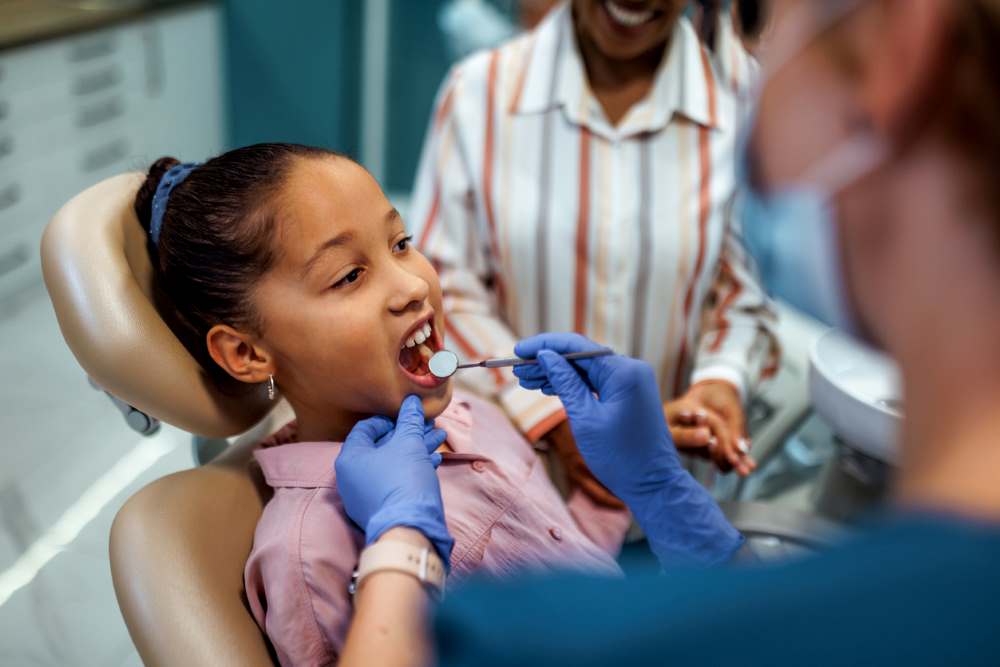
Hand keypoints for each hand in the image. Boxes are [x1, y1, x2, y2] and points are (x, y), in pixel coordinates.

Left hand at [335, 395, 453, 563]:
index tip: (408, 416)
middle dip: (408, 433)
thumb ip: (410, 420)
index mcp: (350, 457)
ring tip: (438, 438)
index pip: (365, 428)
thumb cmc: (403, 479)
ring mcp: (366, 495)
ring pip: (393, 464)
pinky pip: (396, 481)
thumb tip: (412, 401)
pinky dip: (413, 469)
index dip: (389, 419)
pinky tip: (434, 461)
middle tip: (428, 425)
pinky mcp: (382, 508)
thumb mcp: (409, 443)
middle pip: (382, 446)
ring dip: (415, 449)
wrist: (408, 528)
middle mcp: (353, 477)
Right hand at [513, 333, 743, 565]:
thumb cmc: (621, 457)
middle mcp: (631, 370)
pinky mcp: (629, 395)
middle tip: (517, 369)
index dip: (544, 345)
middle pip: (580, 356)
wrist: (653, 485)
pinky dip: (573, 385)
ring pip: (586, 370)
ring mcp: (631, 382)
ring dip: (557, 374)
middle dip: (547, 361)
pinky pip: (596, 382)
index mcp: (623, 372)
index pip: (576, 346)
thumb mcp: (584, 418)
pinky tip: (548, 388)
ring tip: (526, 380)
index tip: (518, 349)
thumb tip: (545, 356)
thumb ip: (564, 383)